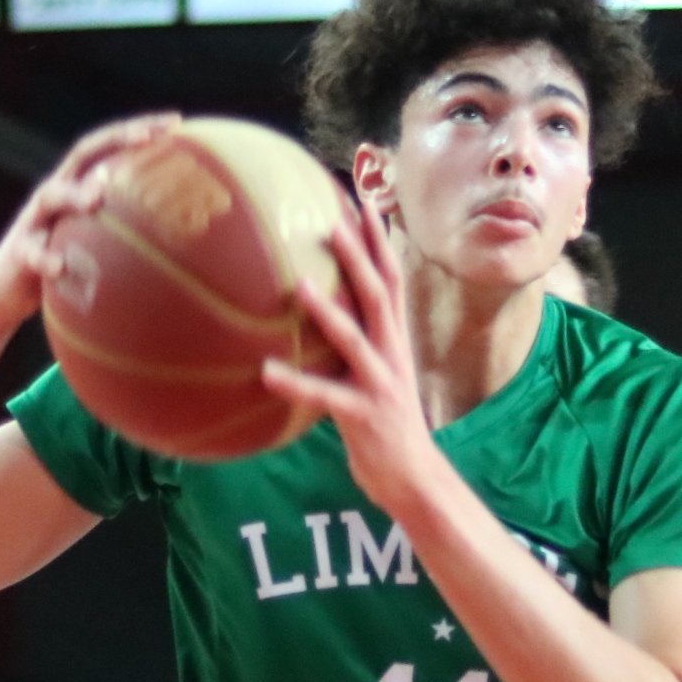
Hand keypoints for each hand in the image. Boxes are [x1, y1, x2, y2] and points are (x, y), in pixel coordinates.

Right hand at [0, 114, 181, 329]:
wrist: (4, 293)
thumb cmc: (66, 269)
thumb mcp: (99, 247)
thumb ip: (131, 235)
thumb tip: (192, 243)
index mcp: (78, 187)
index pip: (110, 147)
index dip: (139, 130)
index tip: (177, 123)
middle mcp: (55, 195)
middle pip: (82, 154)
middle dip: (115, 140)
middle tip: (147, 137)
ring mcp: (33, 221)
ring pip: (51, 196)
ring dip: (75, 194)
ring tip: (97, 198)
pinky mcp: (18, 254)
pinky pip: (31, 253)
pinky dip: (45, 259)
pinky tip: (60, 267)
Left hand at [261, 211, 440, 514]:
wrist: (415, 480)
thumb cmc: (384, 427)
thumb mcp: (376, 377)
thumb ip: (355, 346)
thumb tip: (319, 318)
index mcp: (396, 342)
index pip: (392, 279)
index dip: (381, 241)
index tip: (364, 201)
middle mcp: (394, 355)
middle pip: (381, 294)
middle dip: (360, 256)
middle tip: (334, 221)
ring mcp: (382, 384)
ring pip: (356, 338)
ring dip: (328, 310)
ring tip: (299, 284)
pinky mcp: (365, 416)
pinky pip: (326, 396)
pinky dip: (296, 383)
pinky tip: (266, 373)